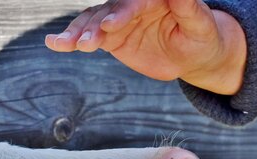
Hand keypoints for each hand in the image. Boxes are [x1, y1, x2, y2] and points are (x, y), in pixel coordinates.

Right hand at [45, 0, 245, 94]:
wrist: (192, 55)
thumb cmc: (201, 37)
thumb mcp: (200, 25)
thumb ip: (188, 7)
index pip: (135, 2)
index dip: (122, 13)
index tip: (110, 25)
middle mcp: (132, 4)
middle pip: (109, 10)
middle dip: (95, 26)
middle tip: (84, 43)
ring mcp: (119, 19)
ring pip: (93, 21)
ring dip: (78, 33)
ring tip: (63, 44)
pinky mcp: (111, 36)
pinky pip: (88, 36)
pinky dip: (71, 39)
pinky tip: (55, 44)